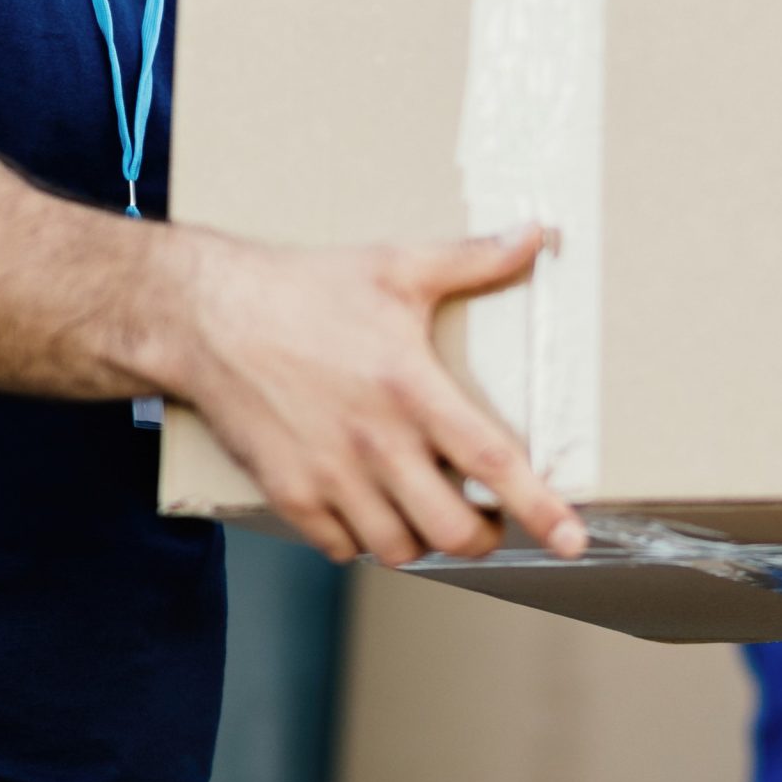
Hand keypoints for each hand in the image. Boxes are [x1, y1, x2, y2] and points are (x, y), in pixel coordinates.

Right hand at [161, 222, 586, 570]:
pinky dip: (363, 540)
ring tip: (428, 511)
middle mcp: (374, 441)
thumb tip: (537, 233)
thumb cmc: (307, 287)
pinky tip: (369, 508)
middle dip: (480, 536)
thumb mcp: (396, 265)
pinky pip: (341, 548)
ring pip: (398, 547)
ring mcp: (328, 474)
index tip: (573, 541)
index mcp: (410, 387)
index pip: (491, 462)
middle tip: (484, 519)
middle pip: (450, 529)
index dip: (539, 508)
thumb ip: (472, 259)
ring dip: (423, 539)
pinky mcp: (289, 492)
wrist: (209, 314)